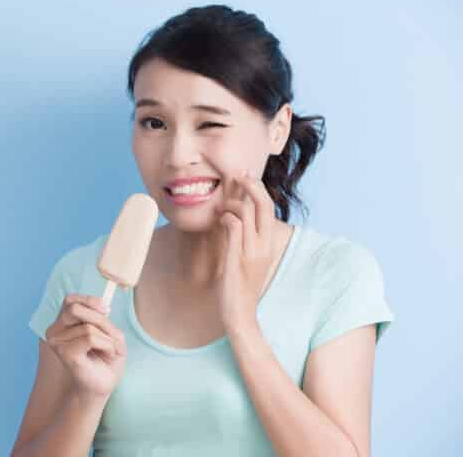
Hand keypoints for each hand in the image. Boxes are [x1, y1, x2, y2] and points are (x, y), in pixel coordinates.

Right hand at [45, 294, 126, 400]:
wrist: (104, 383)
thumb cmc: (105, 355)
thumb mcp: (106, 328)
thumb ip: (100, 314)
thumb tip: (101, 307)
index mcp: (60, 323)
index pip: (70, 300)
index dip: (90, 301)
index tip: (106, 311)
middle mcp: (54, 331)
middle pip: (76, 309)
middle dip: (100, 320)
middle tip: (109, 336)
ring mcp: (57, 342)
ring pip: (87, 326)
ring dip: (107, 338)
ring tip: (108, 351)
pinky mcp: (65, 353)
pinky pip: (90, 337)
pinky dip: (107, 345)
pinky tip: (107, 355)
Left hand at [216, 169, 277, 332]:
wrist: (240, 315)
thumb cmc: (240, 285)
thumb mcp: (248, 258)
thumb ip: (246, 237)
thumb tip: (237, 216)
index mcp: (269, 244)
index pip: (269, 207)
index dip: (258, 187)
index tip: (246, 175)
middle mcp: (264, 246)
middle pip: (264, 204)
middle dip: (251, 184)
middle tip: (237, 174)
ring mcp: (252, 252)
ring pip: (246, 213)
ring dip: (231, 204)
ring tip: (221, 209)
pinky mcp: (237, 259)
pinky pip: (233, 228)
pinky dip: (226, 218)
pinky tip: (219, 220)